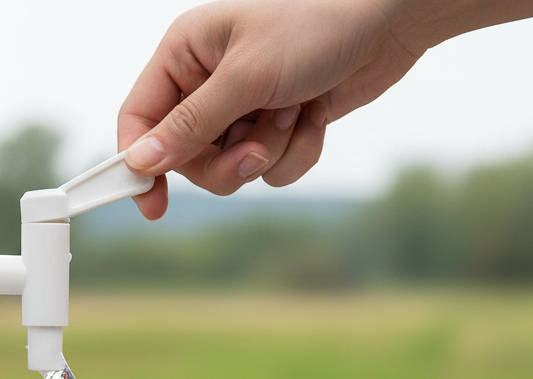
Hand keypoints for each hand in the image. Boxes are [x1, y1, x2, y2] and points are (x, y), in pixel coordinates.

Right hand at [119, 0, 426, 217]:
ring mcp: (244, 107)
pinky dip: (296, 153)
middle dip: (227, 163)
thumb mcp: (246, 77)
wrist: (393, 19)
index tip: (152, 204)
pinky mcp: (277, 127)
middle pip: (186, 158)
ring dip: (268, 153)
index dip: (139, 164)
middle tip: (257, 148)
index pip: (139, 119)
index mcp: (184, 55)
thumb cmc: (318, 24)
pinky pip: (269, 170)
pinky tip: (314, 115)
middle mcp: (207, 83)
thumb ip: (190, 125)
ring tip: (295, 112)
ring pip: (231, 170)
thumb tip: (140, 162)